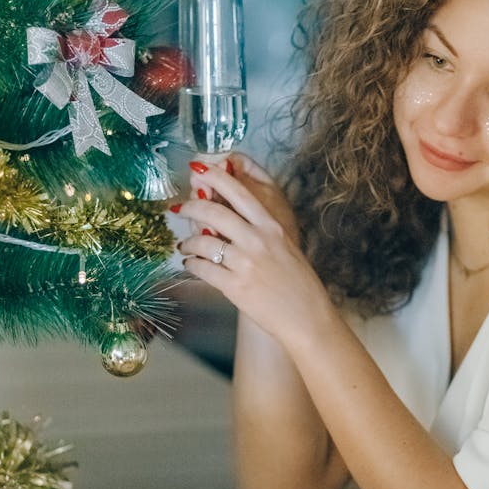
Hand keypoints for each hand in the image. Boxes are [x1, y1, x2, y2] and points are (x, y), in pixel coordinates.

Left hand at [178, 156, 330, 348]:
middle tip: (180, 209)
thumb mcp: (286, 248)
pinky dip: (191, 265)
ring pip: (202, 242)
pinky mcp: (235, 287)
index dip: (215, 176)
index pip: (239, 193)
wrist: (307, 319)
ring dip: (187, 242)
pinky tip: (190, 265)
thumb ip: (262, 231)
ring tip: (184, 246)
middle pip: (214, 212)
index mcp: (272, 227)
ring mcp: (245, 264)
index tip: (199, 169)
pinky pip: (202, 269)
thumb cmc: (299, 285)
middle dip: (190, 207)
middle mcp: (258, 241)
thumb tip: (232, 219)